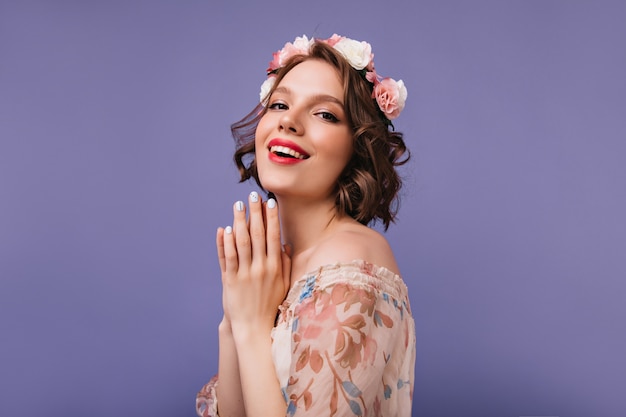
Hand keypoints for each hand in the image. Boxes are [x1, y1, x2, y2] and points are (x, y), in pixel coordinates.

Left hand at [216, 191, 290, 332]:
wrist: (255, 328)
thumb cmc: (271, 305)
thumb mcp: (284, 285)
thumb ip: (285, 264)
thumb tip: (285, 244)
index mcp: (276, 267)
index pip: (274, 236)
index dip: (272, 218)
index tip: (270, 202)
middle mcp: (261, 268)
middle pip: (258, 234)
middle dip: (255, 213)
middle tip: (253, 195)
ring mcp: (245, 274)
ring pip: (241, 242)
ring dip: (239, 221)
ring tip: (238, 205)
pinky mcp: (231, 281)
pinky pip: (228, 258)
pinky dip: (226, 242)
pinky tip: (225, 229)